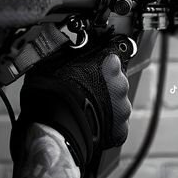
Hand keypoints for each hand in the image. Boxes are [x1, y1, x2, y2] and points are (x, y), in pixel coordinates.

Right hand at [10, 34, 135, 176]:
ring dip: (107, 103)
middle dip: (106, 83)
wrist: (54, 129)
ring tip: (87, 107)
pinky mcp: (120, 130)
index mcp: (110, 64)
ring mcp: (123, 109)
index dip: (103, 59)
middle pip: (118, 80)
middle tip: (86, 88)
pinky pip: (116, 123)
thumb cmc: (54, 94)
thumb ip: (71, 53)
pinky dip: (107, 123)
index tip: (95, 62)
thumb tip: (68, 46)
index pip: (113, 54)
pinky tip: (91, 122)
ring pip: (118, 102)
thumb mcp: (57, 61)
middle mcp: (121, 85)